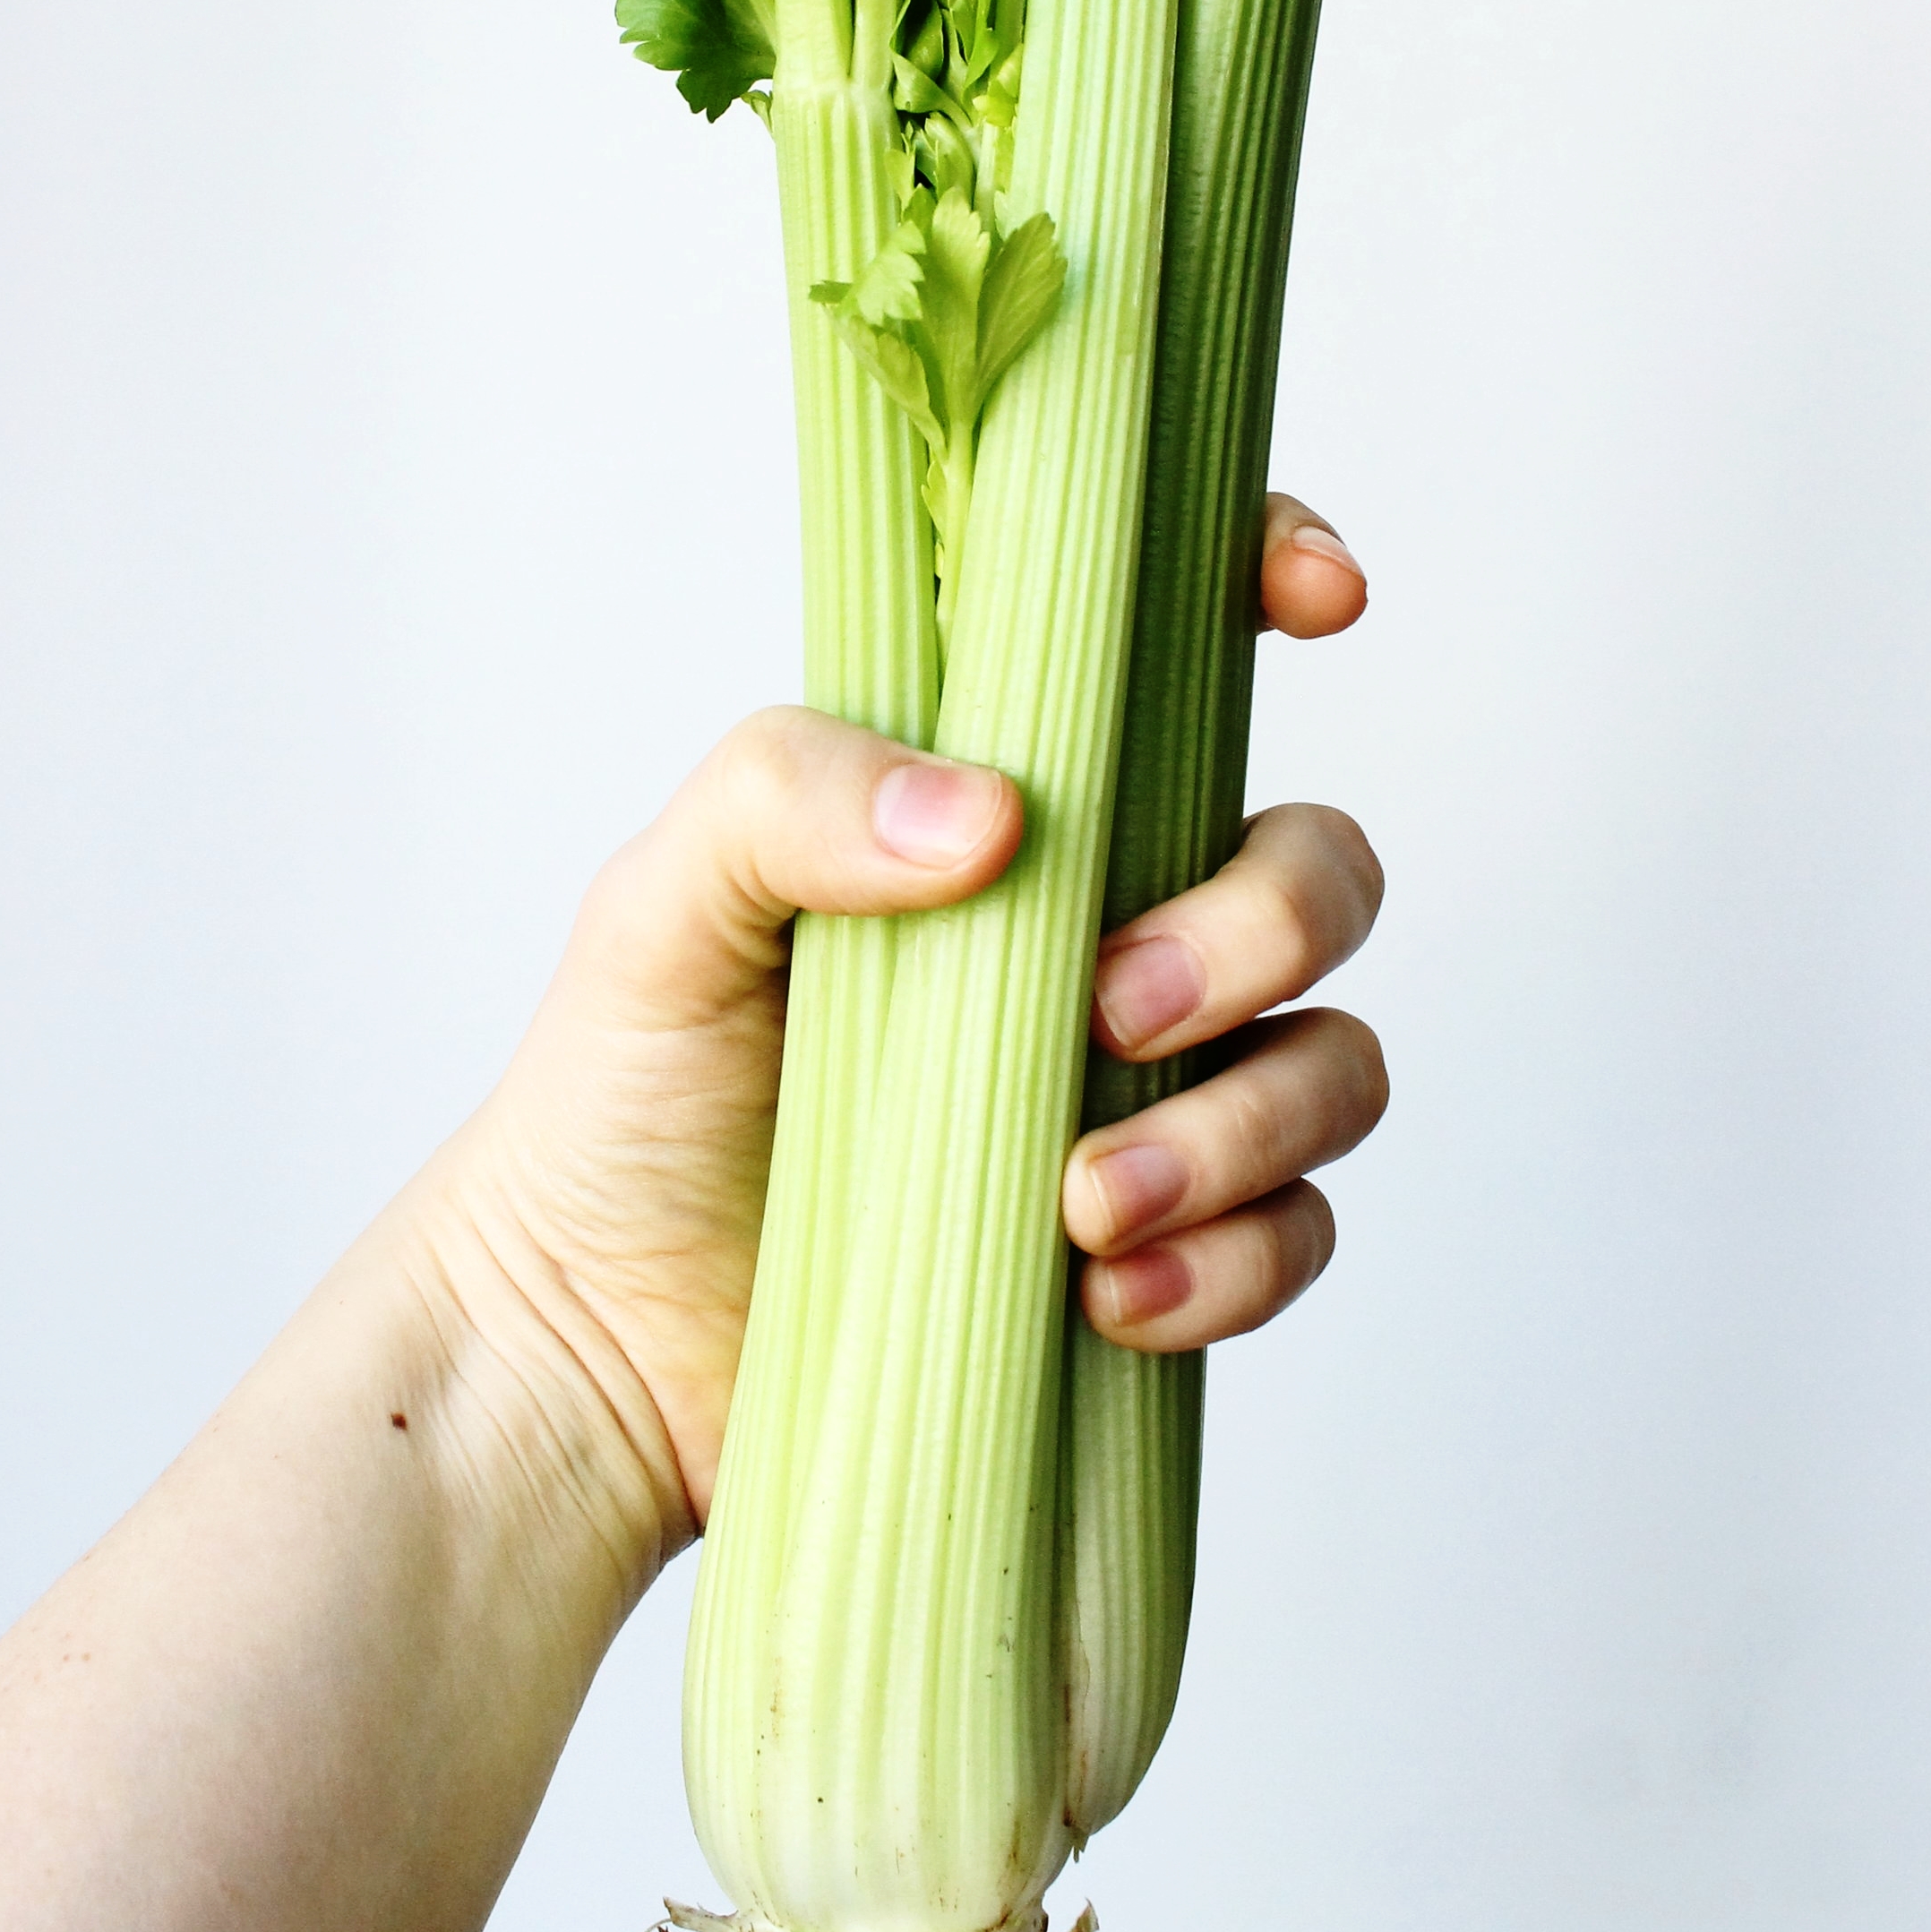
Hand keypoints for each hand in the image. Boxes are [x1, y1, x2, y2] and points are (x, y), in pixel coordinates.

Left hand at [430, 493, 1383, 1541]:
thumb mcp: (658, 907)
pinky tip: (1099, 1293)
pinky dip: (1231, 1262)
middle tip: (1111, 1012)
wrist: (596, 1355)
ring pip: (1334, 1062)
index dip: (1275, 576)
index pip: (1178, 652)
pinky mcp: (1162, 1247)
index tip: (1321, 600)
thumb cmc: (622, 1099)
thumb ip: (787, 797)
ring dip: (1247, 1126)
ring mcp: (1148, 1093)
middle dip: (1263, 928)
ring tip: (1086, 1202)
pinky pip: (1294, 1236)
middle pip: (1317, 869)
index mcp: (1003, 806)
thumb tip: (990, 814)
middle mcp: (1103, 930)